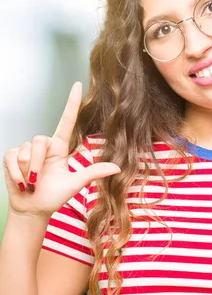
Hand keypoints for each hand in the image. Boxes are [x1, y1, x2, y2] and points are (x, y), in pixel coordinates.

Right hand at [2, 82, 120, 218]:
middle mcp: (44, 146)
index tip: (78, 85)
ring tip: (31, 182)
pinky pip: (12, 158)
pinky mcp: (11, 156)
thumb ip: (93, 172)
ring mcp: (26, 150)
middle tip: (38, 180)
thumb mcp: (75, 183)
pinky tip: (21, 182)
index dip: (72, 103)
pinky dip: (17, 174)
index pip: (67, 120)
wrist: (33, 209)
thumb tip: (117, 167)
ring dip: (28, 171)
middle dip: (37, 162)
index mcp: (60, 148)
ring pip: (26, 150)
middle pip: (39, 140)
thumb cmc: (54, 195)